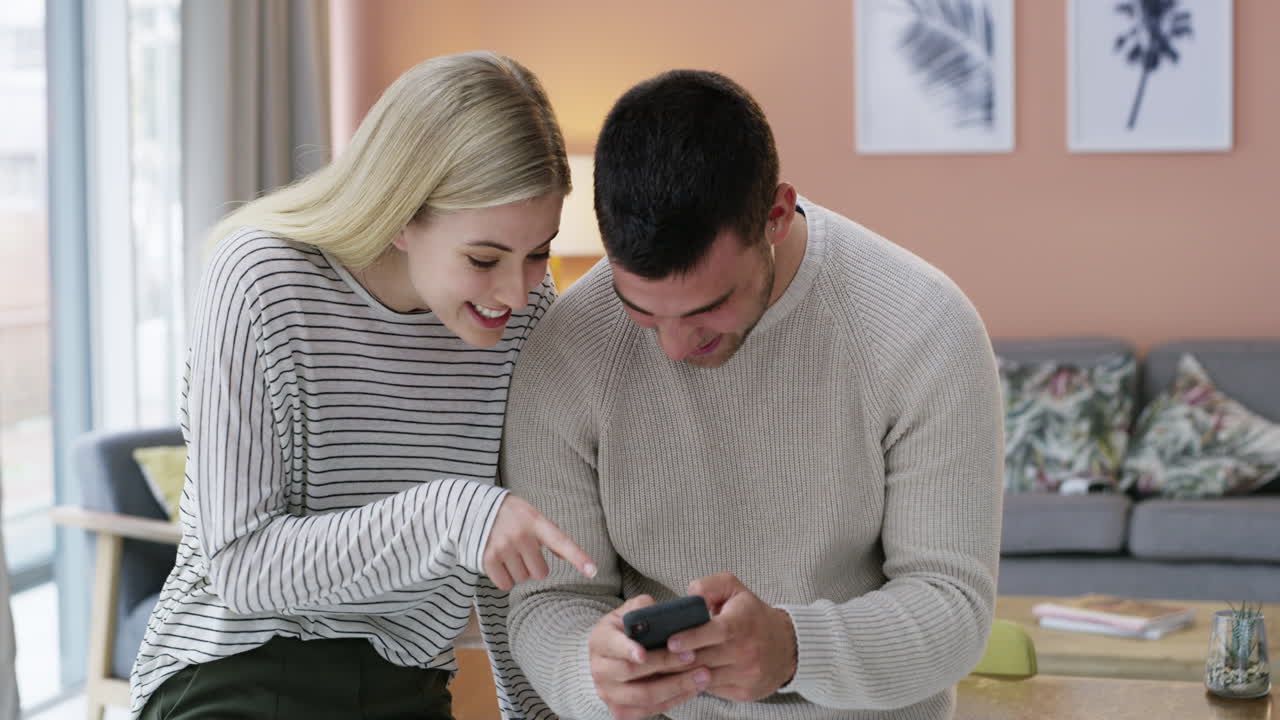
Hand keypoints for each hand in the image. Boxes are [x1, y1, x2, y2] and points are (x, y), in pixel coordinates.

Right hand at [482, 494, 595, 589]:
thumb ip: (550, 535)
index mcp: (536, 522)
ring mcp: (503, 547)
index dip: (578, 557)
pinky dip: (503, 578)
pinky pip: (504, 584)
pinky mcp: (487, 559)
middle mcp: (521, 535)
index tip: (592, 571)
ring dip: (517, 572)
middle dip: (533, 567)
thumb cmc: (510, 514)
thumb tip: (568, 556)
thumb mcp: (531, 516)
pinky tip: (498, 561)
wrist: (473, 507)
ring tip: (508, 553)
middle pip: (540, 573)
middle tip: (522, 552)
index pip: (561, 542)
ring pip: (522, 579)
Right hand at [588, 595, 709, 719]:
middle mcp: (599, 669)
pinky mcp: (621, 711)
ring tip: (702, 675)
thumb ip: (642, 607)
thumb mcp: (631, 611)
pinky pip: (650, 710)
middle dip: (665, 664)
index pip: (613, 646)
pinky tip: (694, 688)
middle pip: (631, 672)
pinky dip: (674, 700)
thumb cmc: (627, 630)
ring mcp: (608, 693)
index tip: (644, 653)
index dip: (627, 650)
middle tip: (692, 656)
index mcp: (600, 641)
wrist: (614, 657)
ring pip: (643, 696)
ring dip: (676, 686)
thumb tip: (657, 611)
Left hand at [668, 573, 797, 702]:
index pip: (716, 632)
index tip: (670, 641)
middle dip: (675, 660)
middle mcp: (746, 652)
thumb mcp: (735, 590)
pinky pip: (713, 690)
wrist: (787, 647)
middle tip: (650, 657)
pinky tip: (679, 678)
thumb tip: (688, 596)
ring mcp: (746, 674)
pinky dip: (695, 684)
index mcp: (742, 624)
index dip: (691, 637)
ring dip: (680, 675)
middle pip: (704, 659)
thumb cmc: (752, 615)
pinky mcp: (744, 692)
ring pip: (705, 678)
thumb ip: (710, 586)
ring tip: (658, 668)